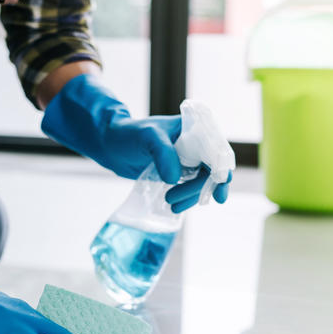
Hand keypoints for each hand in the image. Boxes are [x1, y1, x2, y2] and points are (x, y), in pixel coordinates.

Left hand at [41, 74, 231, 210]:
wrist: (110, 144)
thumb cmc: (128, 134)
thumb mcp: (146, 138)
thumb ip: (162, 154)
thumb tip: (175, 177)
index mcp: (195, 128)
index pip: (217, 150)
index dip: (222, 171)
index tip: (219, 192)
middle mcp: (197, 142)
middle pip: (212, 170)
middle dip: (199, 189)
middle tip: (174, 200)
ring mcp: (189, 158)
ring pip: (203, 182)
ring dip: (191, 197)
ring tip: (171, 205)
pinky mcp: (180, 171)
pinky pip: (192, 188)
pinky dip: (187, 198)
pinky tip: (173, 205)